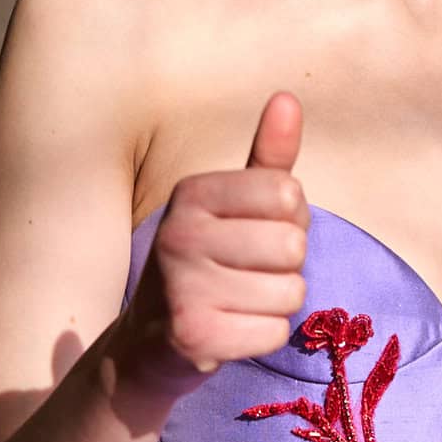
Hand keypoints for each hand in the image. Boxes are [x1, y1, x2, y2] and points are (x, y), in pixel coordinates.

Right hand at [110, 93, 308, 399]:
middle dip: (285, 266)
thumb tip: (288, 98)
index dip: (288, 219)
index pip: (287, 192)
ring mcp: (184, 286)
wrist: (148, 343)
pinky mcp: (194, 335)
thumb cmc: (207, 263)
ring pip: (291, 292)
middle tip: (246, 273)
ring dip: (275, 304)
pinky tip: (230, 330)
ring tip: (236, 301)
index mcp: (192, 192)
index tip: (254, 232)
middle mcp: (180, 233)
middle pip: (294, 244)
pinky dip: (262, 337)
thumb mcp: (232, 205)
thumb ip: (267, 157)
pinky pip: (276, 332)